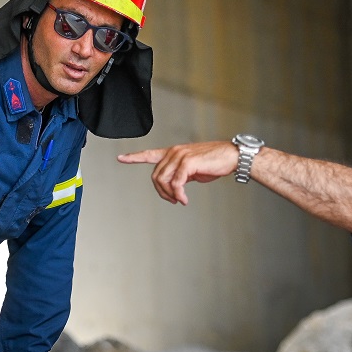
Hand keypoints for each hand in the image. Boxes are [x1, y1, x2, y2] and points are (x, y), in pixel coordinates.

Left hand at [118, 141, 239, 204]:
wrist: (230, 157)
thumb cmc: (214, 162)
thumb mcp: (192, 169)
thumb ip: (180, 174)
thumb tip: (174, 185)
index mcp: (173, 152)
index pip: (150, 154)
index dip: (134, 157)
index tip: (121, 158)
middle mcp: (174, 152)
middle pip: (156, 176)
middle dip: (161, 192)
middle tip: (173, 200)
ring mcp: (180, 156)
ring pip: (163, 180)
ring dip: (170, 194)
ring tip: (180, 200)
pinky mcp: (188, 162)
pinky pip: (176, 183)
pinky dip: (178, 194)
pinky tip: (184, 199)